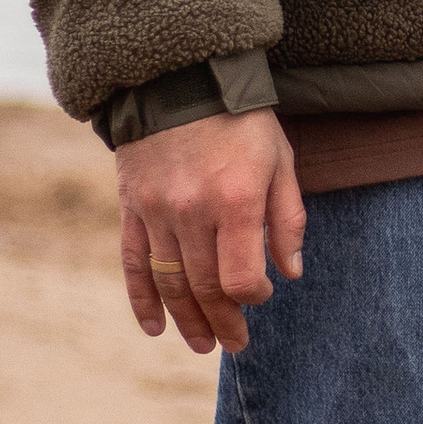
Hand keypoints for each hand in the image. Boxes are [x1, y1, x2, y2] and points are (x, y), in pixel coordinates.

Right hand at [117, 110, 304, 355]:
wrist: (178, 78)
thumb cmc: (241, 120)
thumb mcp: (280, 160)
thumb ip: (287, 218)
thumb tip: (290, 272)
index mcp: (236, 200)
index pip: (240, 276)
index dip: (253, 296)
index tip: (263, 295)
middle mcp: (192, 211)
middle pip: (204, 287)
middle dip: (222, 322)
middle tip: (235, 344)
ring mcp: (156, 211)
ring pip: (170, 281)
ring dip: (186, 320)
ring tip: (202, 345)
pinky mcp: (132, 207)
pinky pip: (134, 262)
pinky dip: (142, 298)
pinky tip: (155, 326)